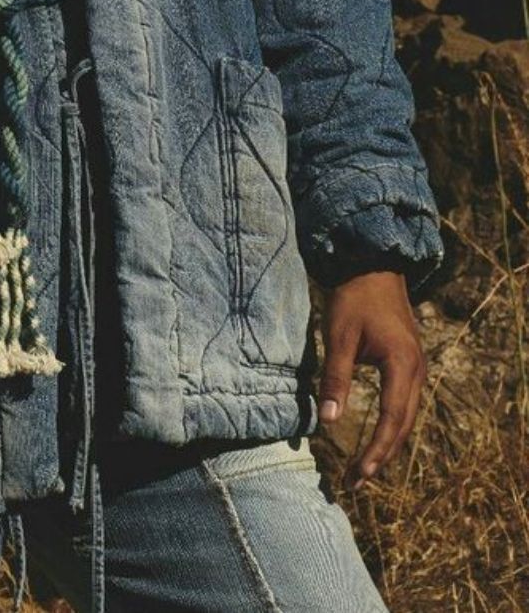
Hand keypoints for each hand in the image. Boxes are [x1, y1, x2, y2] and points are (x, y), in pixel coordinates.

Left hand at [316, 269, 425, 488]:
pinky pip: (404, 402)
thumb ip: (336, 379)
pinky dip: (391, 424)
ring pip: (406, 416)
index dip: (376, 451)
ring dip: (388, 442)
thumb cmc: (353, 297)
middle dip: (382, 455)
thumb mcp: (339, 337)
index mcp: (402, 366)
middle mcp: (417, 370)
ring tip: (365, 468)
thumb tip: (328, 421)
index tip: (359, 476)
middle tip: (357, 481)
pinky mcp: (409, 361)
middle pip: (403, 424)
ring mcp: (417, 366)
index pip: (391, 420)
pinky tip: (377, 435)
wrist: (373, 264)